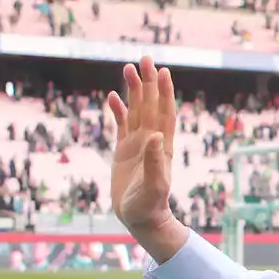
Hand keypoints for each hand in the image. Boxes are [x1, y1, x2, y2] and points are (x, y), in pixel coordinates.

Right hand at [107, 57, 186, 259]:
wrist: (141, 220)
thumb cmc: (150, 206)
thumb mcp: (154, 186)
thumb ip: (155, 162)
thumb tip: (157, 136)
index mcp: (162, 146)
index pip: (164, 113)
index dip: (164, 92)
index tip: (163, 71)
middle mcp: (151, 141)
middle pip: (150, 105)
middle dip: (148, 82)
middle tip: (144, 58)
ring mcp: (137, 145)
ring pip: (135, 111)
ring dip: (133, 91)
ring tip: (128, 68)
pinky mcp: (124, 152)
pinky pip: (121, 125)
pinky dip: (118, 111)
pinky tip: (113, 96)